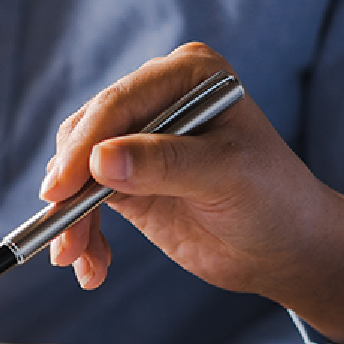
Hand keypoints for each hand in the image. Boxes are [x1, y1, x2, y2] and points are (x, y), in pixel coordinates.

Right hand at [42, 43, 343, 343]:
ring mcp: (135, 140)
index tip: (60, 191)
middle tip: (63, 235)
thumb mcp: (226, 176)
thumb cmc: (272, 200)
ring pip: (75, 171)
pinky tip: (90, 266)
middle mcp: (155, 99)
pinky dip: (80, 234)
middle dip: (70, 189)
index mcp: (186, 76)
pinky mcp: (122, 180)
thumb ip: (164, 164)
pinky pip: (82, 202)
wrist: (283, 248)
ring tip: (73, 258)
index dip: (83, 147)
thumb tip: (100, 161)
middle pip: (85, 135)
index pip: (118, 103)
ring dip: (70, 219)